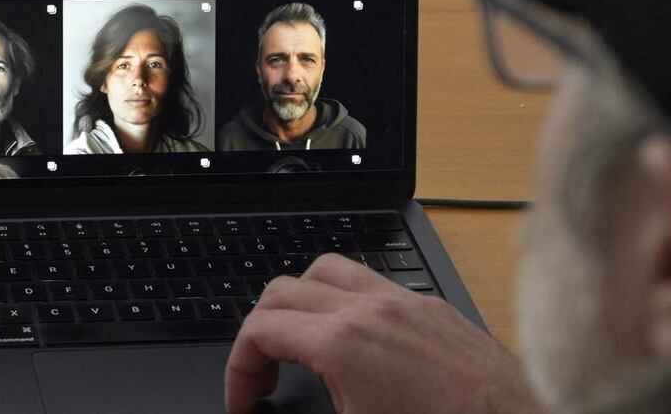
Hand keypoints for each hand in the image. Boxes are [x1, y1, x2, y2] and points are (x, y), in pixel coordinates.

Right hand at [225, 253, 541, 413]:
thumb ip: (310, 410)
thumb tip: (275, 411)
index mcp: (344, 344)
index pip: (259, 331)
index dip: (238, 370)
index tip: (244, 402)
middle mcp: (371, 310)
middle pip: (281, 290)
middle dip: (259, 334)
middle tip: (264, 379)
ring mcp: (404, 302)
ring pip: (326, 271)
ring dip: (300, 303)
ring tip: (300, 345)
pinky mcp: (432, 308)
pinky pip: (372, 282)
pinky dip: (345, 300)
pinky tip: (355, 339)